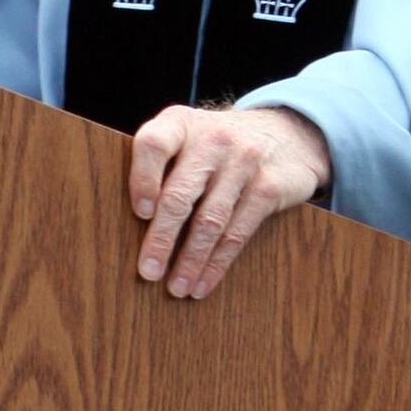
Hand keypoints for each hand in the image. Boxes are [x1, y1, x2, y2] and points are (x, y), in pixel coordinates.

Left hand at [128, 103, 330, 299]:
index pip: (154, 144)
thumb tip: (126, 225)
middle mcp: (212, 139)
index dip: (143, 178)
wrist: (285, 133)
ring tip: (176, 287)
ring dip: (190, 260)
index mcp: (180, 123)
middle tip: (148, 271)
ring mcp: (244, 162)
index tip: (139, 213)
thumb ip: (160, 165)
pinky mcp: (268, 188)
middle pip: (180, 194)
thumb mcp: (188, 136)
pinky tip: (203, 282)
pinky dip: (217, 263)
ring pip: (210, 221)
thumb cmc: (216, 145)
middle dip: (161, 239)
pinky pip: (238, 232)